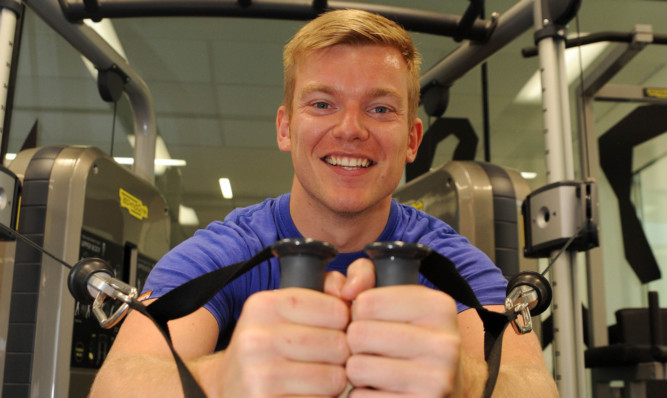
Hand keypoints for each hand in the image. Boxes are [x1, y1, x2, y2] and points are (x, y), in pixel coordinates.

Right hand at [217, 283, 349, 396]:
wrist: (228, 388)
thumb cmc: (267, 346)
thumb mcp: (283, 310)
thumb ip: (325, 289)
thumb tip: (350, 290)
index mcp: (263, 305)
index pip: (336, 310)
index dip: (344, 324)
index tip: (332, 330)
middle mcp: (257, 338)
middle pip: (339, 345)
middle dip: (341, 356)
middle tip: (325, 360)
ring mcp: (260, 375)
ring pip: (334, 378)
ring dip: (334, 382)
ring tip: (316, 379)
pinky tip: (306, 395)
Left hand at [341, 258, 461, 396]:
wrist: (446, 385)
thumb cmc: (409, 335)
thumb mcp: (395, 297)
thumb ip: (364, 275)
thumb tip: (344, 288)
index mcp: (438, 306)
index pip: (366, 302)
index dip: (357, 311)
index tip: (371, 319)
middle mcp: (444, 343)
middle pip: (359, 334)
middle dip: (355, 342)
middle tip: (371, 347)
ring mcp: (436, 380)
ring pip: (357, 368)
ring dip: (356, 370)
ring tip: (375, 368)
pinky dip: (362, 395)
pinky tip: (380, 390)